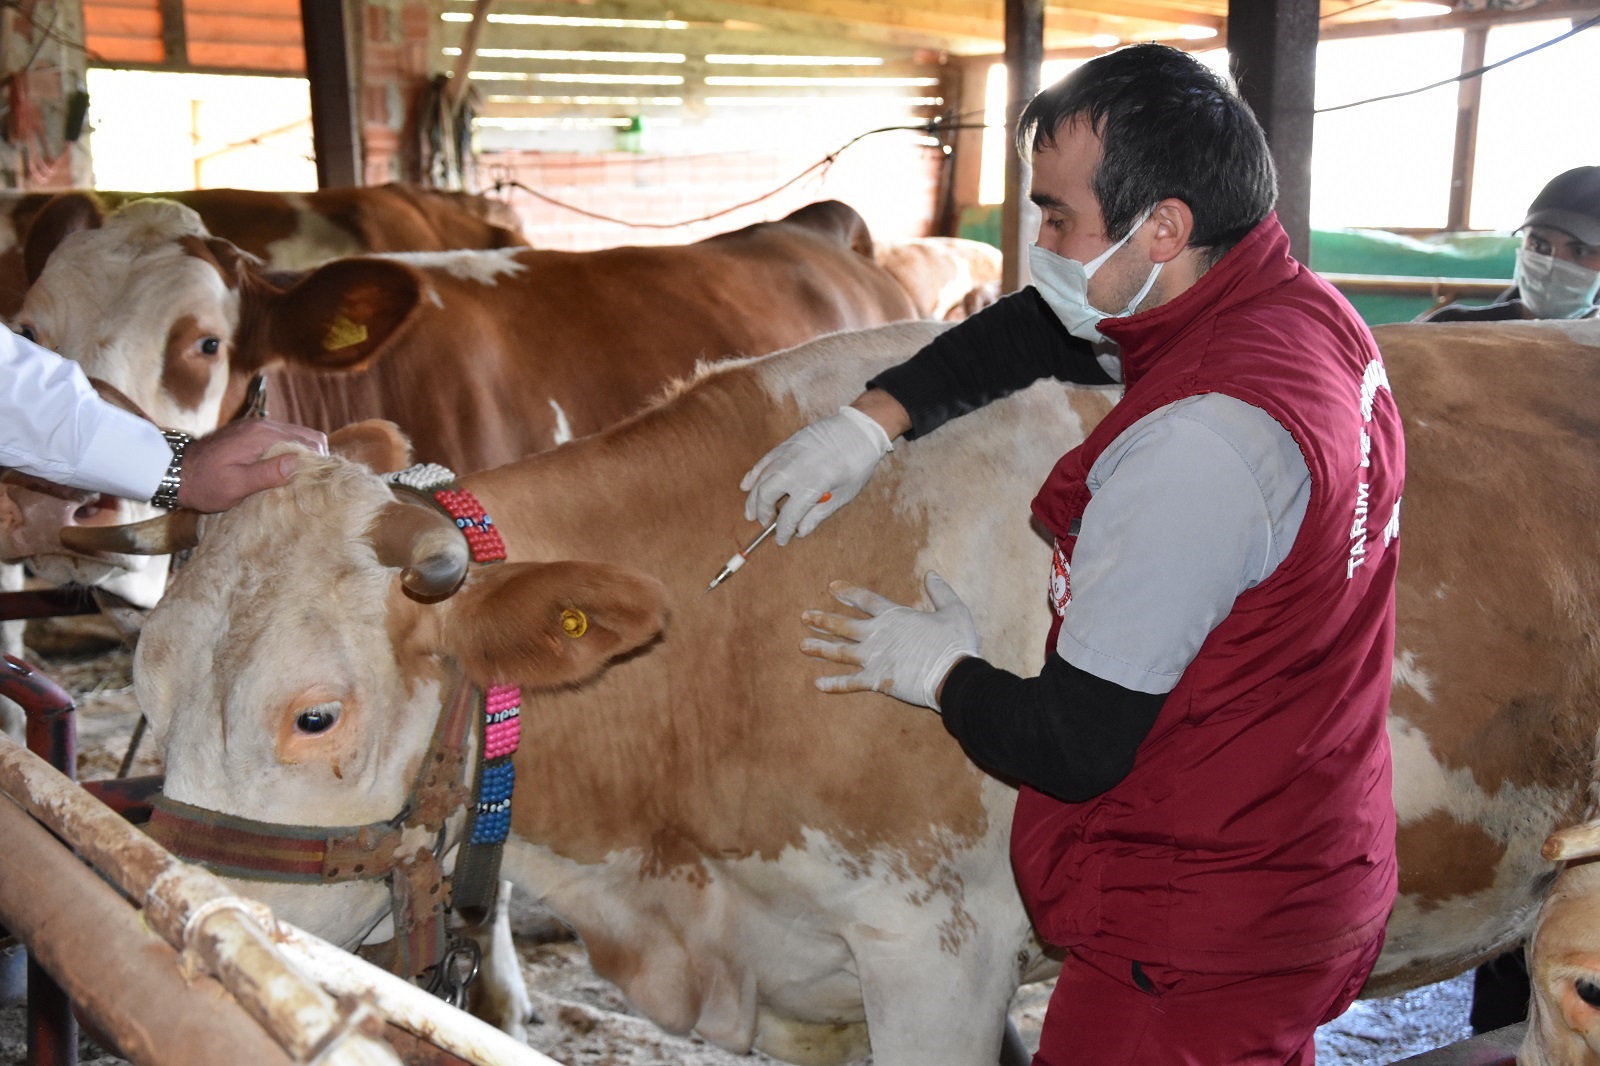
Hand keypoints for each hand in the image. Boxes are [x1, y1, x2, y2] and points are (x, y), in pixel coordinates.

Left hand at [176, 419, 328, 512]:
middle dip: (315, 457)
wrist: (173, 471)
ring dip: (302, 456)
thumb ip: (267, 474)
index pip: (308, 441)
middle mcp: (262, 426)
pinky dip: (289, 453)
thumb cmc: (204, 483)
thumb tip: (299, 463)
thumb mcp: (235, 486)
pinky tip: (283, 471)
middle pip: (307, 435)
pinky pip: (281, 439)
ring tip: (299, 479)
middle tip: (312, 482)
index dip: (319, 461)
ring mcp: (256, 427)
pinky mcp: (250, 433)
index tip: (319, 482)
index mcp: (262, 436)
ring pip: (296, 436)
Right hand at [741, 405, 893, 544]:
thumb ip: (818, 514)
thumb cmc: (857, 463)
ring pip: (761, 479)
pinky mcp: (786, 444)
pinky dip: (753, 474)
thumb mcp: (844, 494)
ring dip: (753, 498)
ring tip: (750, 512)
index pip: (788, 516)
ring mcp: (788, 455)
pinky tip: (746, 485)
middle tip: (765, 523)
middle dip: (763, 513)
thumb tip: (800, 531)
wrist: (859, 429)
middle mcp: (796, 469)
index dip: (783, 531)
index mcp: (813, 485)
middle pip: (767, 496)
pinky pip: (764, 461)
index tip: (781, 540)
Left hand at [800, 571, 978, 710]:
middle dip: (823, 620)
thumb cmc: (955, 643)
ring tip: (802, 645)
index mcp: (894, 617)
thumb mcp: (954, 610)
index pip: (866, 600)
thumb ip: (940, 591)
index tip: (832, 587)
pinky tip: (818, 684)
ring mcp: (874, 658)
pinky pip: (850, 683)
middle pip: (844, 625)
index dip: (848, 592)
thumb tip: (931, 573)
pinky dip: (835, 685)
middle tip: (804, 617)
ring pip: (840, 652)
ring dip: (821, 648)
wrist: (953, 674)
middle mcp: (878, 635)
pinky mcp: (877, 680)